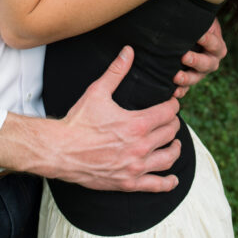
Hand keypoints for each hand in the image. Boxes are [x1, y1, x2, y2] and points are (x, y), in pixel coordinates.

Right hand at [57, 46, 181, 191]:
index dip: (172, 105)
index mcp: (137, 123)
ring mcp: (136, 166)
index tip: (171, 103)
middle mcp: (141, 146)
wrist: (62, 150)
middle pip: (170, 133)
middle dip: (173, 123)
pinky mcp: (128, 183)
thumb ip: (116, 71)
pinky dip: (168, 182)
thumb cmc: (79, 121)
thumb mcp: (98, 91)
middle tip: (170, 119)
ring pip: (168, 157)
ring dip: (175, 148)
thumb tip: (128, 51)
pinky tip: (172, 179)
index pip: (167, 112)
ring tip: (176, 143)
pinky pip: (156, 185)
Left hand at [173, 17, 226, 98]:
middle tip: (184, 56)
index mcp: (217, 47)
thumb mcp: (200, 19)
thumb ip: (197, 19)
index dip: (207, 40)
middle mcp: (211, 62)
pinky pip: (186, 89)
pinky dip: (180, 91)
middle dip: (196, 61)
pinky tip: (173, 91)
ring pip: (196, 78)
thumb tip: (187, 14)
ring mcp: (200, 73)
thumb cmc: (195, 23)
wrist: (187, 33)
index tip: (199, 35)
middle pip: (207, 64)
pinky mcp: (189, 80)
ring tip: (176, 76)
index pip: (214, 44)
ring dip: (186, 78)